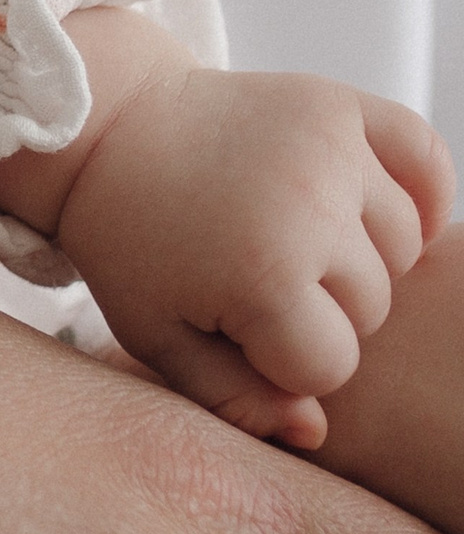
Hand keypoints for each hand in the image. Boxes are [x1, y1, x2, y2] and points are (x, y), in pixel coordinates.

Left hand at [25, 13, 455, 448]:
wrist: (107, 128)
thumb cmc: (130, 237)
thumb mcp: (154, 332)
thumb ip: (231, 397)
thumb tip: (316, 430)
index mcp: (260, 274)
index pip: (328, 366)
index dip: (281, 358)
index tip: (231, 322)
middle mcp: (308, 209)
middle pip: (372, 308)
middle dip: (318, 306)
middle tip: (250, 272)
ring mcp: (329, 148)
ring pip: (405, 246)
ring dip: (359, 252)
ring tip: (287, 234)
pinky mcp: (337, 103)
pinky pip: (426, 156)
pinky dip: (420, 188)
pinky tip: (368, 210)